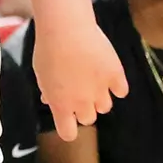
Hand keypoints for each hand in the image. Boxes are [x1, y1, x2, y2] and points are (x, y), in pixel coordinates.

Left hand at [33, 18, 128, 141]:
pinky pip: (121, 91)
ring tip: (91, 78)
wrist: (65, 28)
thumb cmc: (48, 49)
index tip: (68, 120)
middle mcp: (82, 103)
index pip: (68, 133)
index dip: (68, 128)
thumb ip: (48, 91)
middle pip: (88, 118)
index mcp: (60, 105)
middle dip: (83, 108)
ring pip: (105, 107)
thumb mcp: (40, 73)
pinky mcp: (116, 76)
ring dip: (99, 97)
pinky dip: (116, 85)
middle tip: (78, 90)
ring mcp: (100, 90)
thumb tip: (50, 100)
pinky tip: (108, 74)